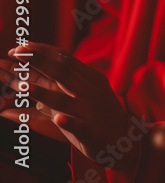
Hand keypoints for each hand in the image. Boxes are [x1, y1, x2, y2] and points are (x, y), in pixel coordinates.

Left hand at [0, 43, 140, 169]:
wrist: (125, 137)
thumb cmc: (101, 113)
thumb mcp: (87, 92)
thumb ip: (65, 83)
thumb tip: (36, 75)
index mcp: (90, 77)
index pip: (63, 58)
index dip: (42, 51)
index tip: (22, 46)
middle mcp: (90, 90)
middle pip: (61, 72)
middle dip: (38, 62)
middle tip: (18, 53)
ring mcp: (91, 110)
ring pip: (64, 100)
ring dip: (43, 93)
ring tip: (25, 87)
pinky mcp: (92, 131)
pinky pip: (79, 126)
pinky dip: (68, 122)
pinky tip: (58, 118)